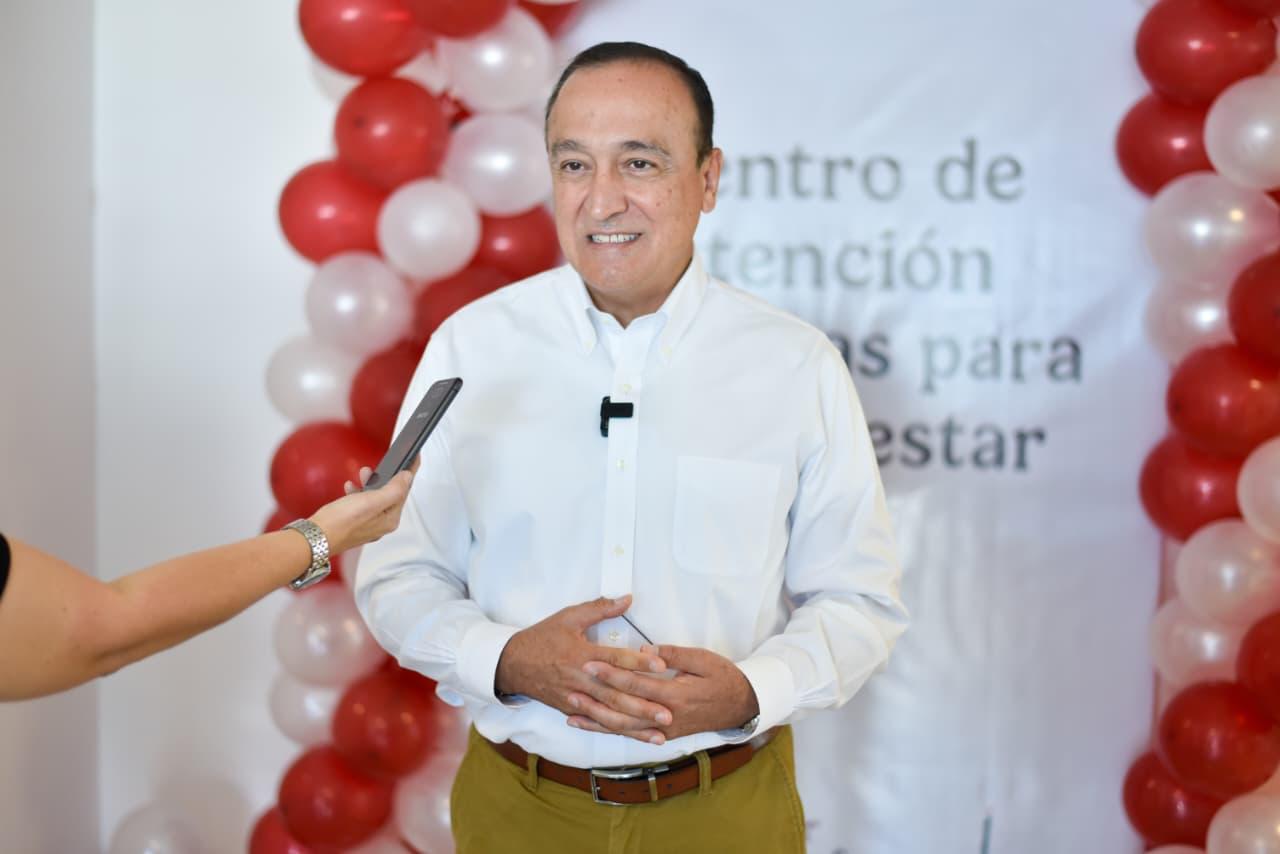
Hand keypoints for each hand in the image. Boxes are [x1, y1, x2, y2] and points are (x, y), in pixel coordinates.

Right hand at [309, 460, 417, 553]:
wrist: (314, 537)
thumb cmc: (341, 522)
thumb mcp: (371, 501)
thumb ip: (393, 490)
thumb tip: (407, 477)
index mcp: (390, 520)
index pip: (405, 492)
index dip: (409, 473)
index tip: (414, 458)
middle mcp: (381, 524)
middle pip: (391, 495)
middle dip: (387, 477)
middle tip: (384, 464)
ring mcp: (367, 525)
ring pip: (375, 498)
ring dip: (371, 483)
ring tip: (363, 473)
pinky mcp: (353, 523)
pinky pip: (361, 504)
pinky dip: (358, 493)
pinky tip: (350, 488)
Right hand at [495, 596, 674, 743]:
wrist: (512, 664)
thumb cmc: (542, 638)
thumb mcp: (569, 617)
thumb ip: (600, 608)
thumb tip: (627, 598)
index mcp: (582, 655)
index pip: (615, 660)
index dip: (639, 662)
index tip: (662, 666)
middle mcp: (581, 681)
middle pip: (616, 695)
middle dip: (643, 706)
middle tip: (668, 713)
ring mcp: (576, 700)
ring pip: (609, 716)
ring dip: (635, 726)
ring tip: (660, 733)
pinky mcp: (572, 712)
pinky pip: (598, 724)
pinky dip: (618, 731)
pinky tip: (637, 736)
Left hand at [567, 644, 759, 740]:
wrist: (743, 706)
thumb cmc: (724, 678)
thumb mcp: (703, 659)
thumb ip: (674, 655)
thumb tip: (646, 650)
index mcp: (675, 694)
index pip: (636, 683)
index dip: (611, 674)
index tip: (589, 664)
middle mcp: (666, 716)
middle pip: (624, 709)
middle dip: (596, 699)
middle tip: (570, 688)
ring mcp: (665, 730)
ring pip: (625, 728)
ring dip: (597, 721)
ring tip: (572, 713)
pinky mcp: (664, 735)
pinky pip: (633, 735)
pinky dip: (611, 731)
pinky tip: (594, 726)